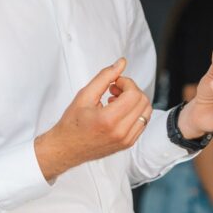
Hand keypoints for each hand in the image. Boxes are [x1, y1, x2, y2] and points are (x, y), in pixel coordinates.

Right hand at [34, 58, 152, 180]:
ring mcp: (127, 140)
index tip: (115, 82)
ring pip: (146, 112)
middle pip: (142, 101)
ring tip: (117, 100)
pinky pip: (143, 122)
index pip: (134, 93)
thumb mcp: (84, 95)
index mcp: (109, 120)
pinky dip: (135, 112)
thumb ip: (105, 77)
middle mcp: (121, 132)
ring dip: (135, 101)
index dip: (126, 82)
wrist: (66, 148)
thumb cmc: (72, 124)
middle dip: (131, 90)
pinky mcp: (129, 143)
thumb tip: (121, 63)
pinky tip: (119, 111)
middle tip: (115, 89)